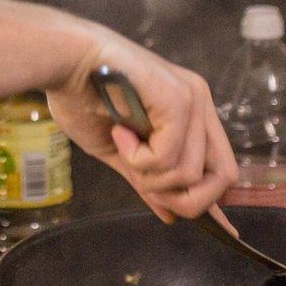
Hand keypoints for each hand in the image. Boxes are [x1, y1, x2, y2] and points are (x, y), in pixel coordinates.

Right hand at [46, 37, 235, 221]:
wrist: (61, 59)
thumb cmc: (81, 96)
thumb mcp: (120, 151)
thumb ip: (148, 179)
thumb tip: (170, 216)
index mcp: (191, 111)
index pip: (222, 167)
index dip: (213, 201)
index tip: (208, 225)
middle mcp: (200, 102)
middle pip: (224, 178)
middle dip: (186, 199)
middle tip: (143, 180)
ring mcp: (193, 99)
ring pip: (190, 174)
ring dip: (149, 175)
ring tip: (122, 144)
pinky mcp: (178, 99)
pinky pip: (169, 159)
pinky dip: (139, 159)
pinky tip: (119, 134)